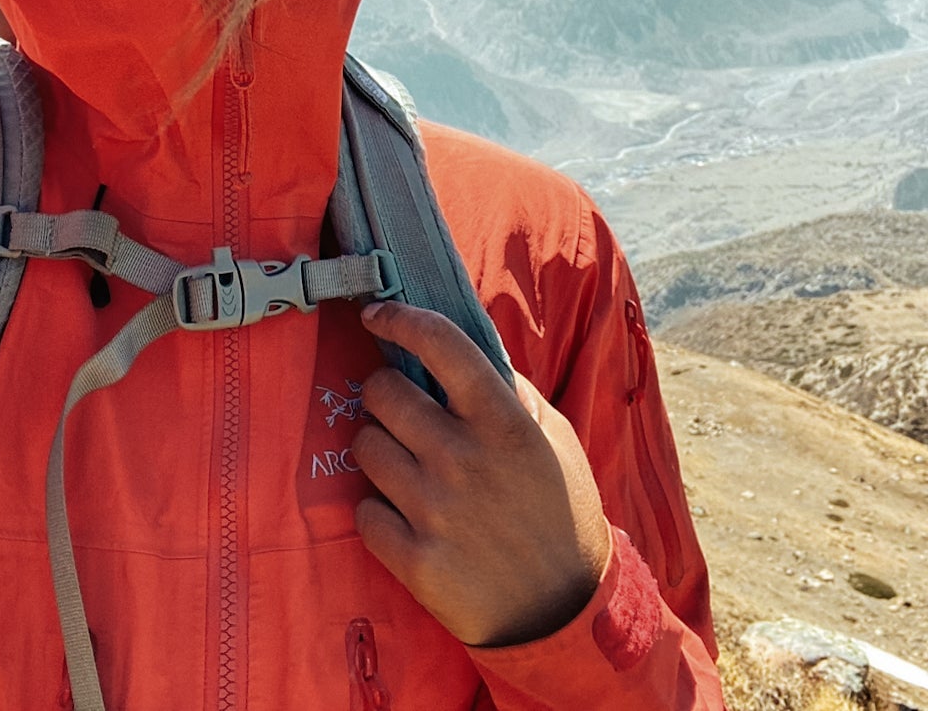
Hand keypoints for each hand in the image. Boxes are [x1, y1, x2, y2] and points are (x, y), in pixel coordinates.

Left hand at [351, 301, 611, 647]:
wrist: (563, 613)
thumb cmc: (562, 515)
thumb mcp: (556, 440)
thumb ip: (511, 392)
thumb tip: (461, 351)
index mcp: (504, 422)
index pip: (440, 344)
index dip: (399, 318)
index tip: (378, 314)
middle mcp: (464, 458)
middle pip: (383, 392)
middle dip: (384, 393)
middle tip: (400, 409)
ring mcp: (435, 510)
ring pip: (364, 446)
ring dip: (378, 448)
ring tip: (405, 464)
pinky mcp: (414, 559)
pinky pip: (364, 510)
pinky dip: (378, 509)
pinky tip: (404, 514)